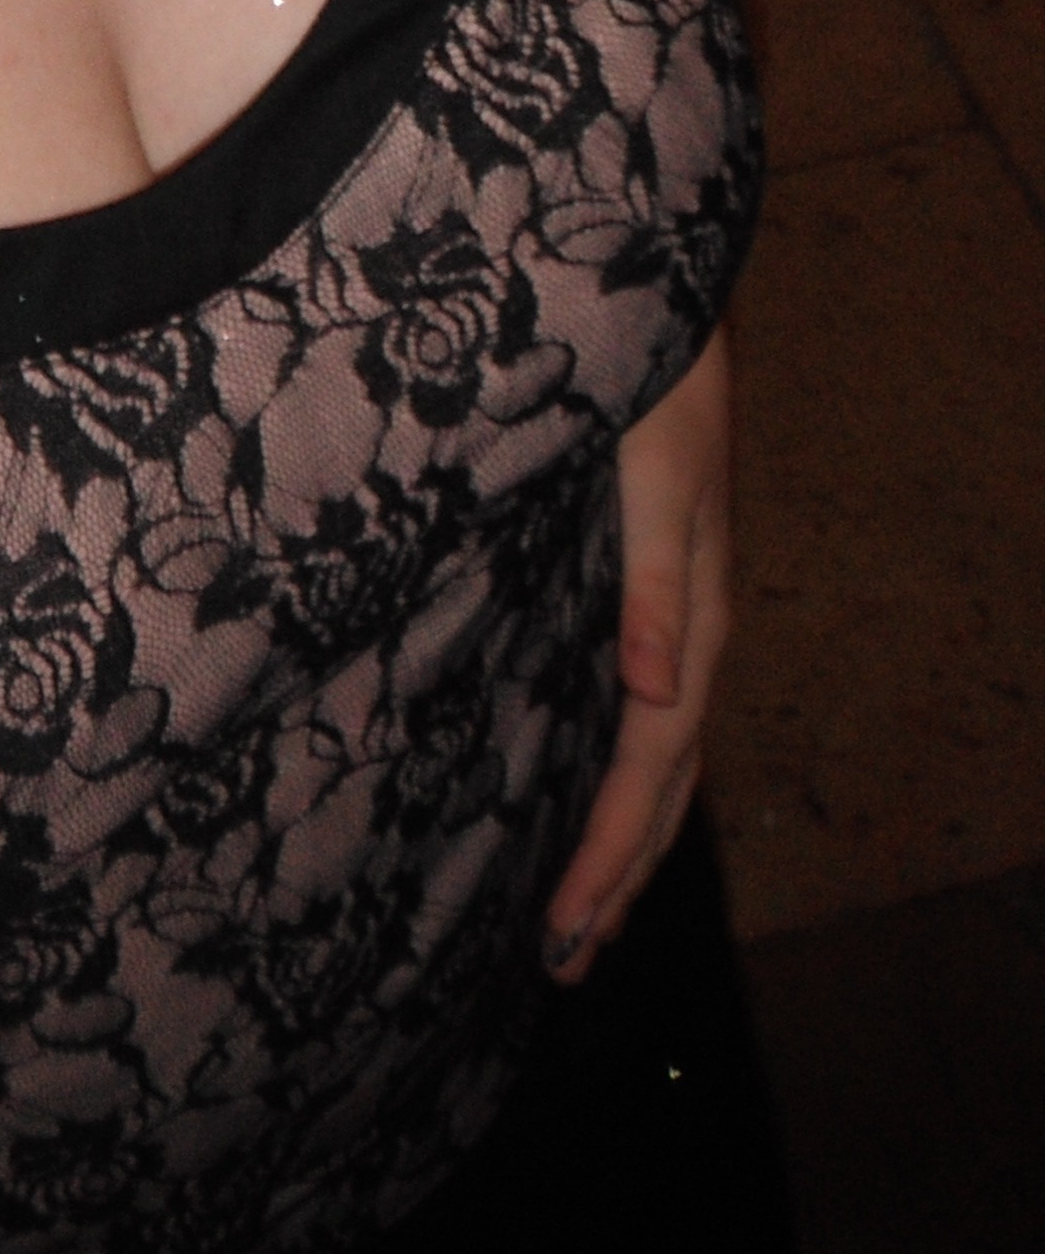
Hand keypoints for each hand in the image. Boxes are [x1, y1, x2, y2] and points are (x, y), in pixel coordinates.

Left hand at [544, 326, 732, 986]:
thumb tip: (654, 692)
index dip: (609, 851)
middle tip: (565, 965)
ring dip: (618, 839)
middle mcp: (682, 627)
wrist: (653, 287)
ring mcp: (661, 610)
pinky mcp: (632, 584)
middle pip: (658, 783)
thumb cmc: (651, 372)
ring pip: (649, 756)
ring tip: (578, 919)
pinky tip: (574, 789)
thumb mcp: (659, 466)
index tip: (563, 927)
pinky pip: (630, 706)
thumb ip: (657, 574)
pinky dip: (609, 772)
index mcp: (690, 612)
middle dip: (617, 877)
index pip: (650, 763)